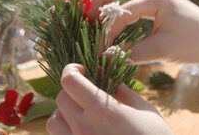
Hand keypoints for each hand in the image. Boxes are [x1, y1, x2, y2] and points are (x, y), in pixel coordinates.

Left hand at [47, 64, 171, 134]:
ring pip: (54, 122)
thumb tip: (111, 78)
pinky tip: (85, 131)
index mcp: (101, 110)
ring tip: (82, 114)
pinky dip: (67, 131)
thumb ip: (123, 91)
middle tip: (87, 92)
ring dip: (64, 114)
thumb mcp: (144, 110)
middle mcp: (84, 128)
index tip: (82, 70)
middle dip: (71, 91)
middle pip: (60, 99)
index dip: (72, 70)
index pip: (69, 81)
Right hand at [89, 0, 198, 64]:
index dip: (108, 31)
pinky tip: (119, 19)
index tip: (101, 48)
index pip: (123, 12)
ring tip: (98, 14)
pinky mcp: (165, 3)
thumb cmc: (195, 43)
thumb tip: (111, 56)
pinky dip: (124, 4)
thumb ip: (135, 53)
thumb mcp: (163, 50)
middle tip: (87, 14)